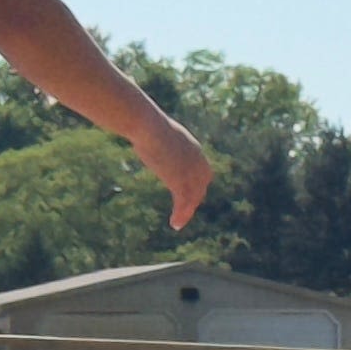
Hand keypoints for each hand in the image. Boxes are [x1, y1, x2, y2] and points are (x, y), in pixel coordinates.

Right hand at [137, 114, 213, 229]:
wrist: (149, 127)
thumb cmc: (147, 125)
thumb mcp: (158, 132)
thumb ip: (160, 139)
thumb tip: (148, 135)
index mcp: (195, 150)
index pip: (203, 174)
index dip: (197, 186)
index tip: (191, 195)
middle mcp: (198, 163)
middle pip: (200, 188)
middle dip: (193, 201)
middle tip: (184, 212)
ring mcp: (192, 174)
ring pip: (193, 199)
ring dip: (186, 212)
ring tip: (178, 223)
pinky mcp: (182, 183)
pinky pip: (184, 204)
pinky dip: (180, 215)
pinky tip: (174, 224)